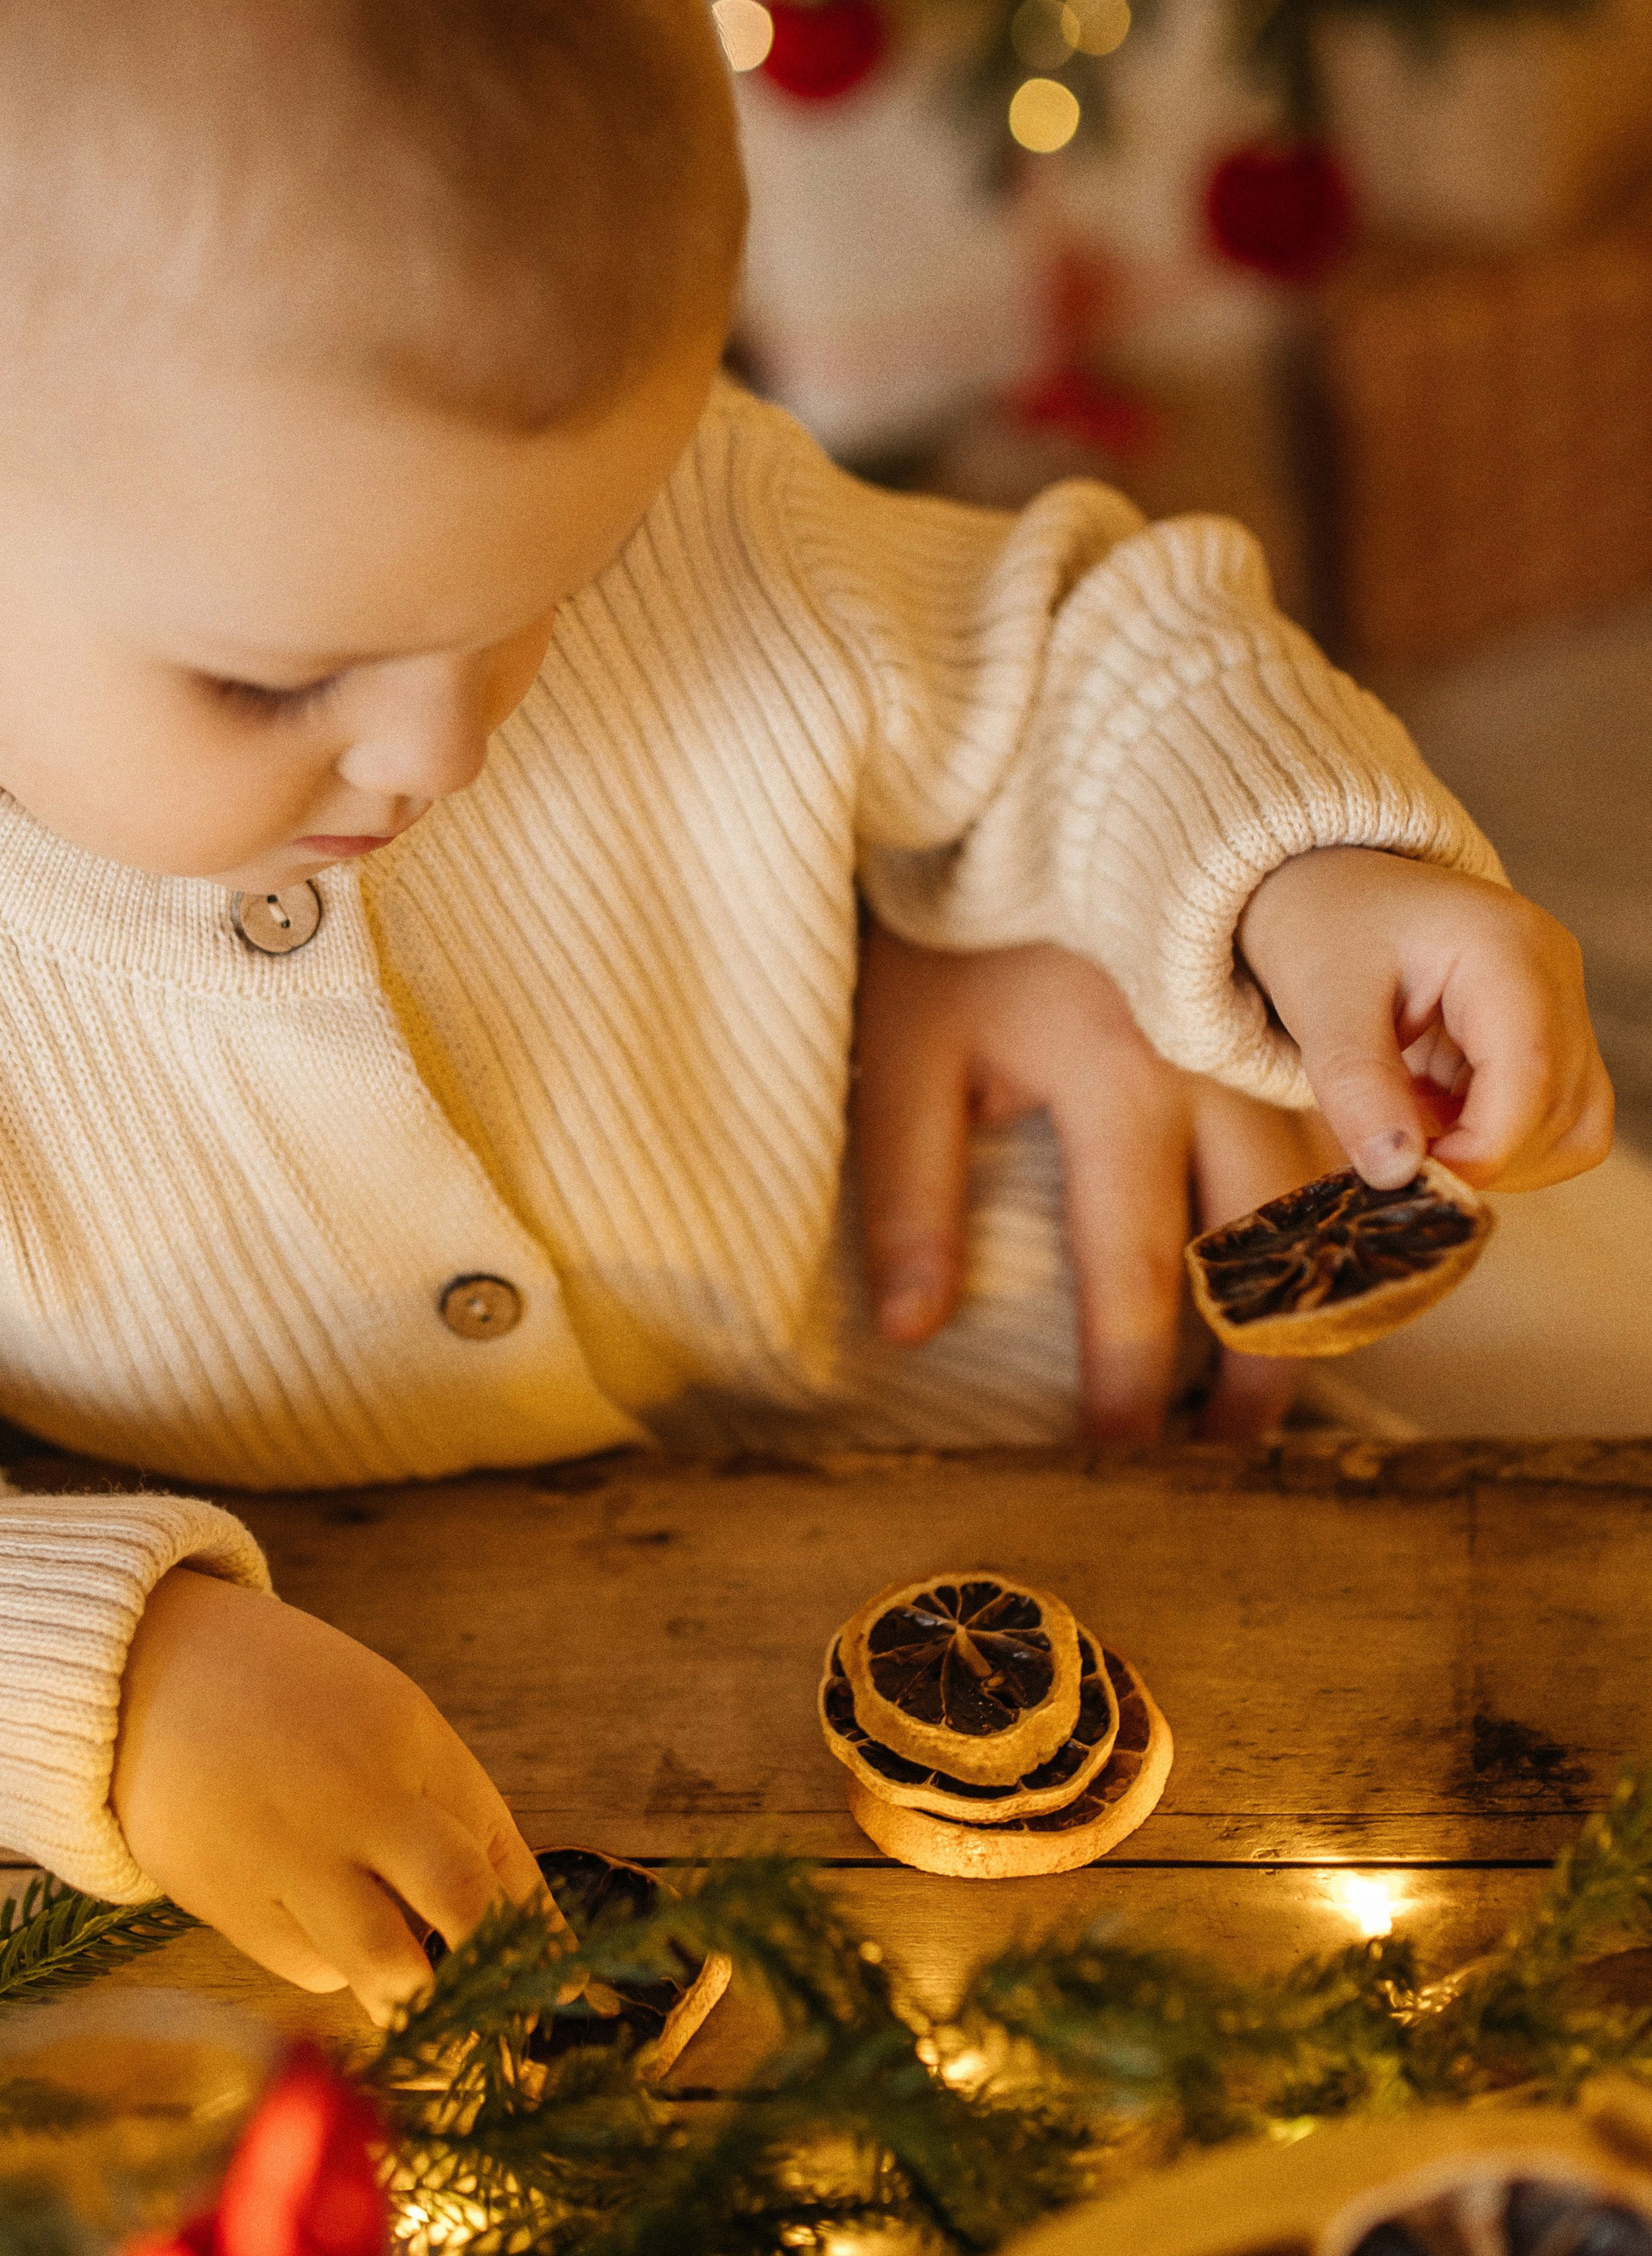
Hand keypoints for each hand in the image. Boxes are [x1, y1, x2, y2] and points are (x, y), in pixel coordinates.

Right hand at [111, 1568, 552, 2021]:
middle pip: (463, 1904)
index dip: (538, 1930)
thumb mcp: (385, 1722)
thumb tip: (524, 1926)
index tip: (562, 1983)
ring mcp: (289, 1849)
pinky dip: (331, 1968)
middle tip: (492, 2010)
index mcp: (411, 1739)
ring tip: (408, 1988)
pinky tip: (316, 1928)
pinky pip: (308, 1968)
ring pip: (385, 1965)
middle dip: (491, 1969)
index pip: (499, 1851)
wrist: (145, 1671)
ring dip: (411, 1991)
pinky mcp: (226, 1896)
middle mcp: (359, 1793)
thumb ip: (449, 1810)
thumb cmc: (291, 1705)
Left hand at [854, 931, 1321, 1442]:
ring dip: (1313, 1307)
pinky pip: (1348, 1144)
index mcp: (1119, 1079)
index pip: (1136, 1266)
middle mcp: (1220, 1068)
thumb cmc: (954, 937)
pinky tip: (1320, 1289)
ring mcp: (1274, 1043)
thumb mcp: (906, 1053)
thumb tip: (909, 1334)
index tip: (1118, 1455)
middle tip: (1225, 1457)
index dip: (1131, 1377)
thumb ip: (909, 1195)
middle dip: (1255, 1370)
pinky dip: (1343, 1225)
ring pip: (1331, 1203)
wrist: (1028, 798)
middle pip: (1264, 1252)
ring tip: (1278, 1395)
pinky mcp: (1296, 1028)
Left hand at [1239, 848, 1612, 1190]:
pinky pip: (1555, 1120)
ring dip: (1493, 1154)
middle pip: (1560, 1110)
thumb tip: (1394, 1176)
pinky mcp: (1553, 1034)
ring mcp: (1562, 1002)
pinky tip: (1435, 1117)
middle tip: (1396, 1151)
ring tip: (1413, 1124)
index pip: (1529, 1073)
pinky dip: (1496, 1141)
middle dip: (1481, 1156)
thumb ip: (1357, 1087)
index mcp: (1504, 946)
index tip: (1412, 1180)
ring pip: (1572, 1126)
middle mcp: (1555, 971)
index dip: (1481, 1149)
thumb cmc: (1325, 930)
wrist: (1334, 890)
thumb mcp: (1320, 1002)